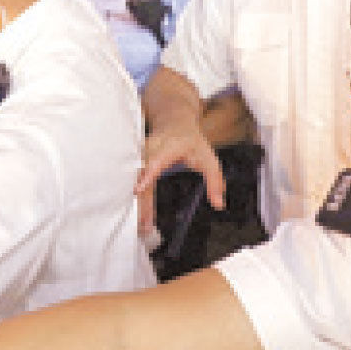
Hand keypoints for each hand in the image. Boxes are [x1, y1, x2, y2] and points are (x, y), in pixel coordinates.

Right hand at [134, 120, 225, 235]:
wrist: (174, 122)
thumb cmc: (192, 143)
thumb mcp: (209, 158)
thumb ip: (215, 181)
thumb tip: (218, 204)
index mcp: (169, 146)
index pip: (156, 160)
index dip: (147, 174)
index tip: (139, 188)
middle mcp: (150, 149)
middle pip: (141, 175)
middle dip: (141, 200)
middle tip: (143, 225)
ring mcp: (139, 155)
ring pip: (133, 181)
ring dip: (137, 204)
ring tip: (141, 227)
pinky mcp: (134, 162)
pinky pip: (131, 182)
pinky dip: (135, 200)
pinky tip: (138, 218)